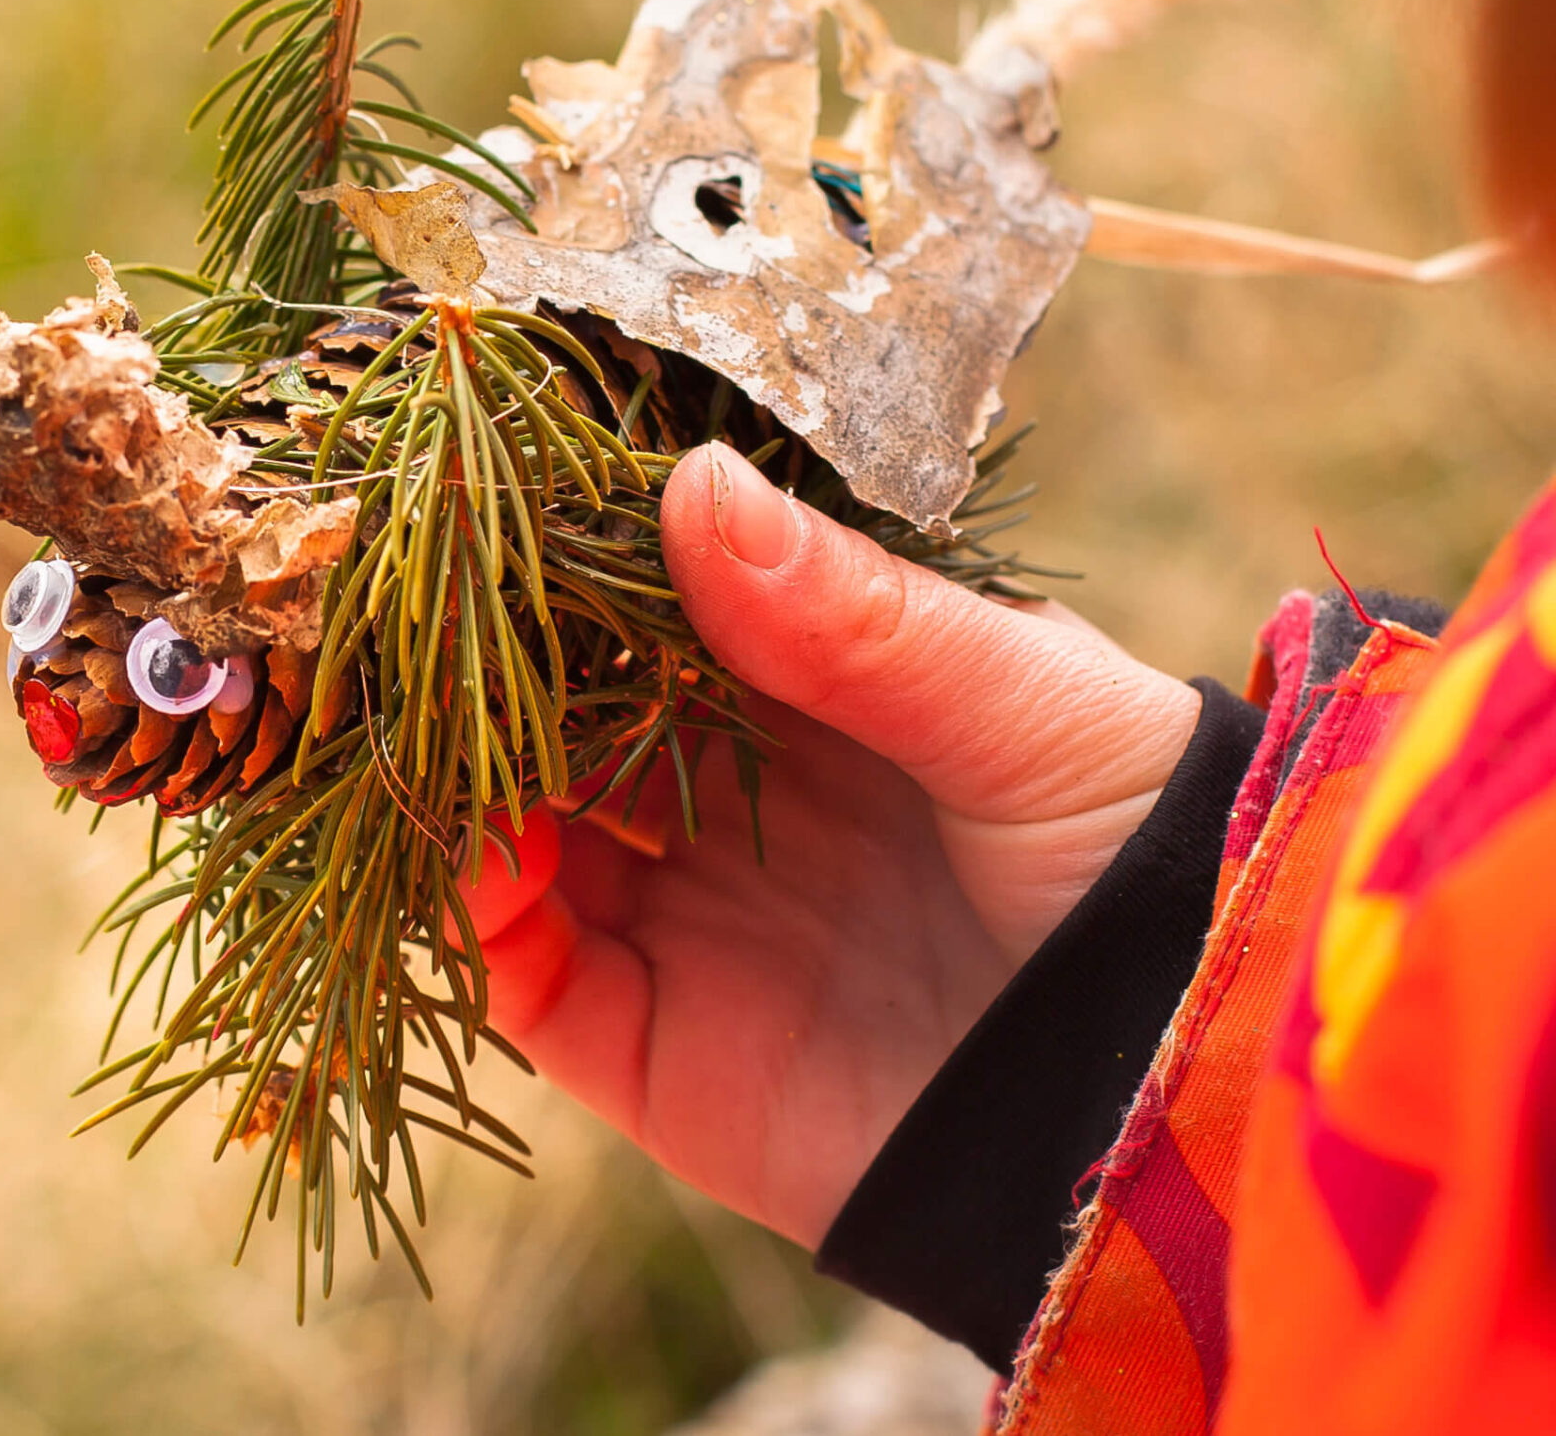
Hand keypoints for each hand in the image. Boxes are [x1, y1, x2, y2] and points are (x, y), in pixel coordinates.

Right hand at [463, 442, 1201, 1247]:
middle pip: (561, 711)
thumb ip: (862, 617)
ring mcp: (682, 915)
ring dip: (460, 776)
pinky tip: (482, 848)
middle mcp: (726, 792)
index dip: (572, 553)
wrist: (1182, 1111)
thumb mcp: (1028, 710)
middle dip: (487, 662)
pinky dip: (477, 910)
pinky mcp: (653, 1043)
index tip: (491, 495)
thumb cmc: (1142, 866)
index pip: (653, 599)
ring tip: (422, 720)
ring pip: (515, 830)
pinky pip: (527, 974)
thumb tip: (693, 484)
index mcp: (813, 686)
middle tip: (414, 606)